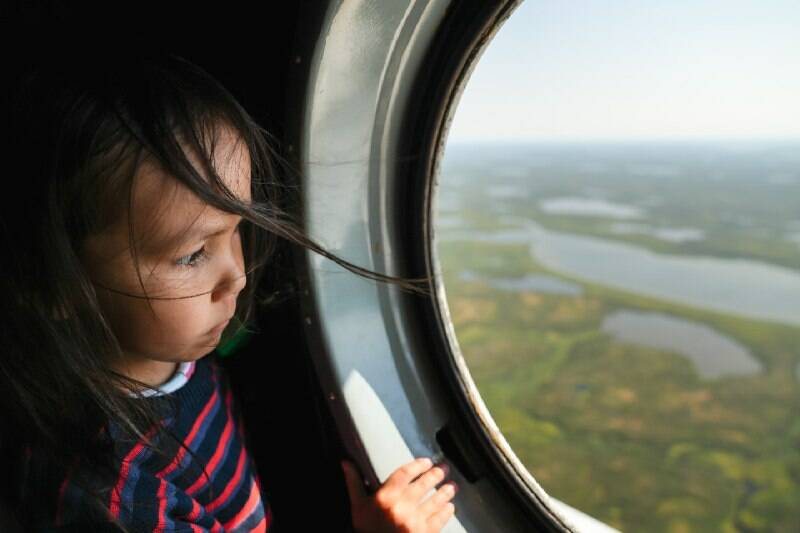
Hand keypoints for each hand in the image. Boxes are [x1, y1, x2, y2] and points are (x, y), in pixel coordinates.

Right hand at [341, 457, 457, 532]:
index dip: (418, 465)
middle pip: (424, 484)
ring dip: (446, 492)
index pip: (405, 473)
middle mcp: (401, 507)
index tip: (426, 462)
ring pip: (435, 500)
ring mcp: (414, 521)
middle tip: (444, 469)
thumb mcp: (357, 507)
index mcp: (385, 497)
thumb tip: (346, 463)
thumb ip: (354, 483)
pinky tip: (449, 507)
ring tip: (451, 486)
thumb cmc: (367, 532)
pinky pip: (439, 519)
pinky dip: (446, 512)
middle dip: (436, 475)